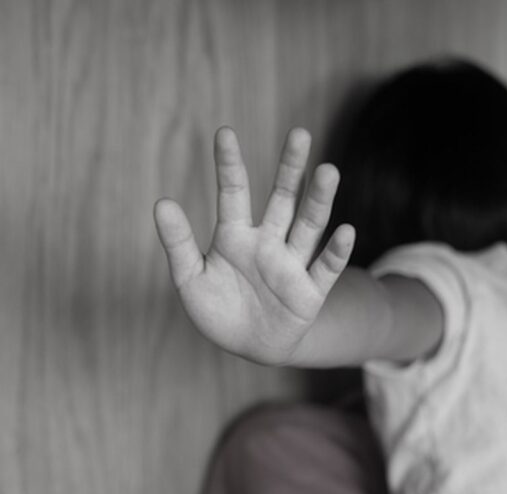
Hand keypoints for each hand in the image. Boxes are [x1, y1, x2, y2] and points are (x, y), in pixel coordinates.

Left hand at [153, 127, 354, 364]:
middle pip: (282, 199)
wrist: (248, 347)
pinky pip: (325, 269)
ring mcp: (291, 265)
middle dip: (290, 169)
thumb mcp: (190, 278)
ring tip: (328, 170)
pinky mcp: (310, 292)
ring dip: (318, 200)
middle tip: (299, 134)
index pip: (234, 193)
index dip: (229, 164)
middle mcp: (267, 243)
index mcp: (234, 236)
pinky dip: (335, 252)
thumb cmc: (217, 309)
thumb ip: (179, 243)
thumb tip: (161, 202)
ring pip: (308, 226)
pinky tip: (345, 231)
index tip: (224, 132)